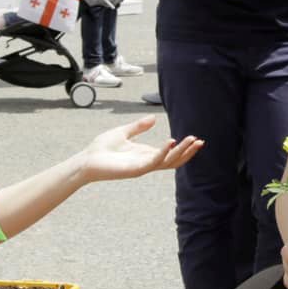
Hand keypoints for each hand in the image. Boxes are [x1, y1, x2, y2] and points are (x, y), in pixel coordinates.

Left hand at [81, 116, 202, 181]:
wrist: (87, 159)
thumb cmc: (102, 148)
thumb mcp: (123, 132)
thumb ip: (139, 127)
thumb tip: (154, 119)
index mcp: (146, 154)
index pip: (170, 153)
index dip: (184, 147)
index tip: (196, 138)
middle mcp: (147, 162)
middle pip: (174, 160)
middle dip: (188, 151)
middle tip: (200, 141)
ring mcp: (142, 167)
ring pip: (168, 162)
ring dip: (181, 152)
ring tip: (192, 141)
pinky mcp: (135, 169)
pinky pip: (153, 162)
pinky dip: (164, 153)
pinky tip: (171, 142)